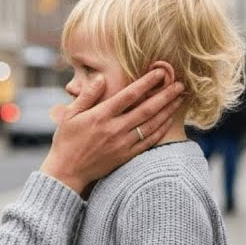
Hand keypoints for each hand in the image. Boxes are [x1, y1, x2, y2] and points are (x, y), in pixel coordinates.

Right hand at [40, 70, 184, 194]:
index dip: (146, 83)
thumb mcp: (70, 115)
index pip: (128, 95)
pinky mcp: (125, 156)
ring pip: (151, 125)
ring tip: (179, 99)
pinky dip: (160, 131)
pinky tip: (168, 121)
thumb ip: (87, 95)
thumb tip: (101, 78)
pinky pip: (148, 142)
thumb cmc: (66, 141)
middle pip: (146, 109)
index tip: (160, 72)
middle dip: (165, 95)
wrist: (66, 172)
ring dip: (167, 111)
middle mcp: (114, 129)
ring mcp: (121, 144)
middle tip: (179, 85)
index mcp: (100, 116)